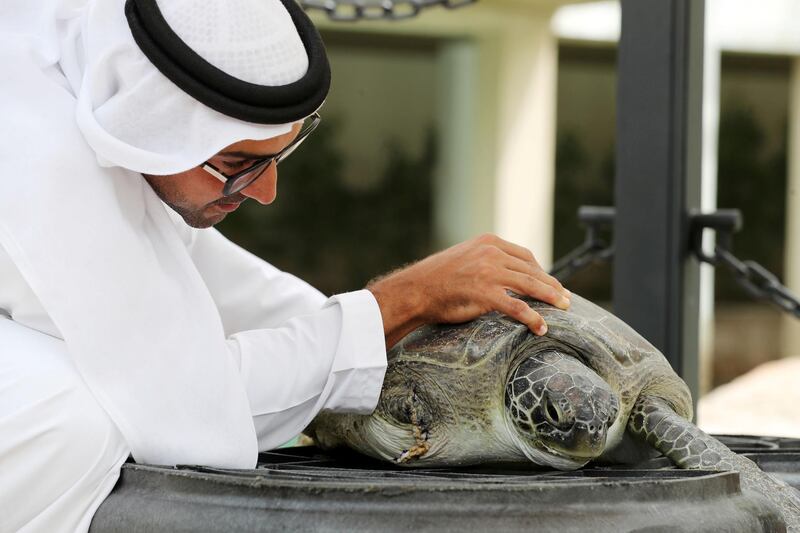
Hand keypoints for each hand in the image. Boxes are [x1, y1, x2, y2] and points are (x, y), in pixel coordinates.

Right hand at [367, 234, 569, 347]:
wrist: (415, 290)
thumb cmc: (437, 279)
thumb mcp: (465, 259)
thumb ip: (486, 262)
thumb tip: (506, 276)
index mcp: (488, 241)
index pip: (525, 255)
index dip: (542, 271)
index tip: (551, 283)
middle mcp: (491, 252)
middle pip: (532, 269)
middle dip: (552, 285)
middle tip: (566, 299)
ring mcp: (489, 271)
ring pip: (531, 285)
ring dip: (551, 298)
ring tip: (564, 309)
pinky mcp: (485, 293)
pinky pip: (518, 306)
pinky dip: (533, 318)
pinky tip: (541, 328)